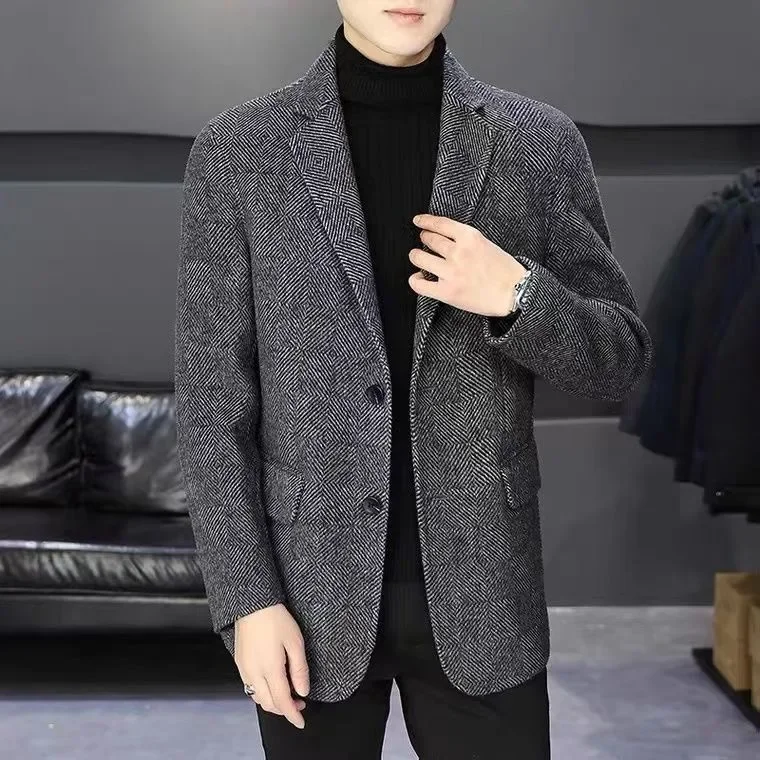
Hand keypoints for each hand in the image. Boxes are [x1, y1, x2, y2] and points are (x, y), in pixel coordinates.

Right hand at [234, 603, 309, 728]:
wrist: (252, 604)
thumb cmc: (275, 619)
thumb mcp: (295, 642)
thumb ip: (299, 670)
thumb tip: (303, 691)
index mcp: (270, 669)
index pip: (282, 702)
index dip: (292, 715)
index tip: (301, 721)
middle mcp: (254, 673)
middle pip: (269, 704)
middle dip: (284, 709)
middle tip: (299, 704)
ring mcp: (244, 668)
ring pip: (258, 697)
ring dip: (273, 702)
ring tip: (288, 693)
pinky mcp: (239, 662)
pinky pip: (250, 686)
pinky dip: (262, 692)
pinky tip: (272, 683)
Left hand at [408, 214, 526, 316]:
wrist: (514, 293)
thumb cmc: (505, 271)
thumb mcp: (487, 244)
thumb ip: (466, 240)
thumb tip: (444, 238)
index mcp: (470, 237)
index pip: (440, 224)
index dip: (425, 221)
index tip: (418, 221)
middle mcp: (458, 253)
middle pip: (428, 239)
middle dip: (424, 239)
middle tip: (424, 241)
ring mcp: (451, 272)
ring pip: (419, 258)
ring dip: (416, 256)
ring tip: (418, 257)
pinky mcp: (447, 292)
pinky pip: (419, 284)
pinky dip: (415, 279)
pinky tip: (419, 278)